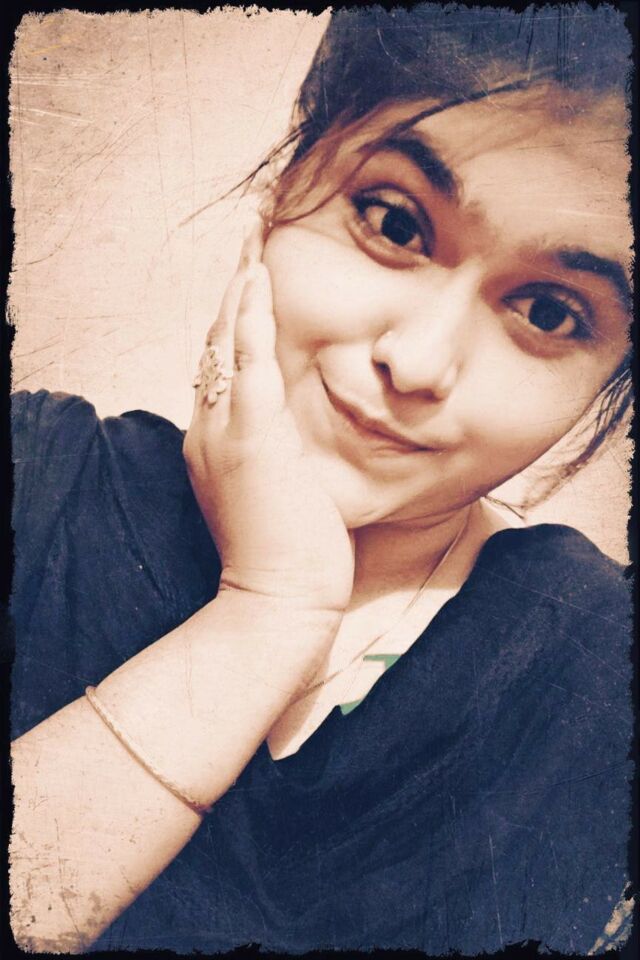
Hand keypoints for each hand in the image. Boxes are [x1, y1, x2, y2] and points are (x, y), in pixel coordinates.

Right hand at [183, 219, 354, 615]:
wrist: (277, 602)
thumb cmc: (288, 559)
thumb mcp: (281, 499)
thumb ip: (282, 460)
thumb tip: (303, 443)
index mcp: (215, 445)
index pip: (220, 370)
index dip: (232, 325)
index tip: (249, 288)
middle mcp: (208, 430)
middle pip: (215, 344)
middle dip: (232, 291)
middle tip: (247, 242)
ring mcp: (225, 431)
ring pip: (225, 341)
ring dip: (240, 286)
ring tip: (253, 239)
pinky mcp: (251, 435)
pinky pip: (246, 358)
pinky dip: (250, 314)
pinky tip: (258, 276)